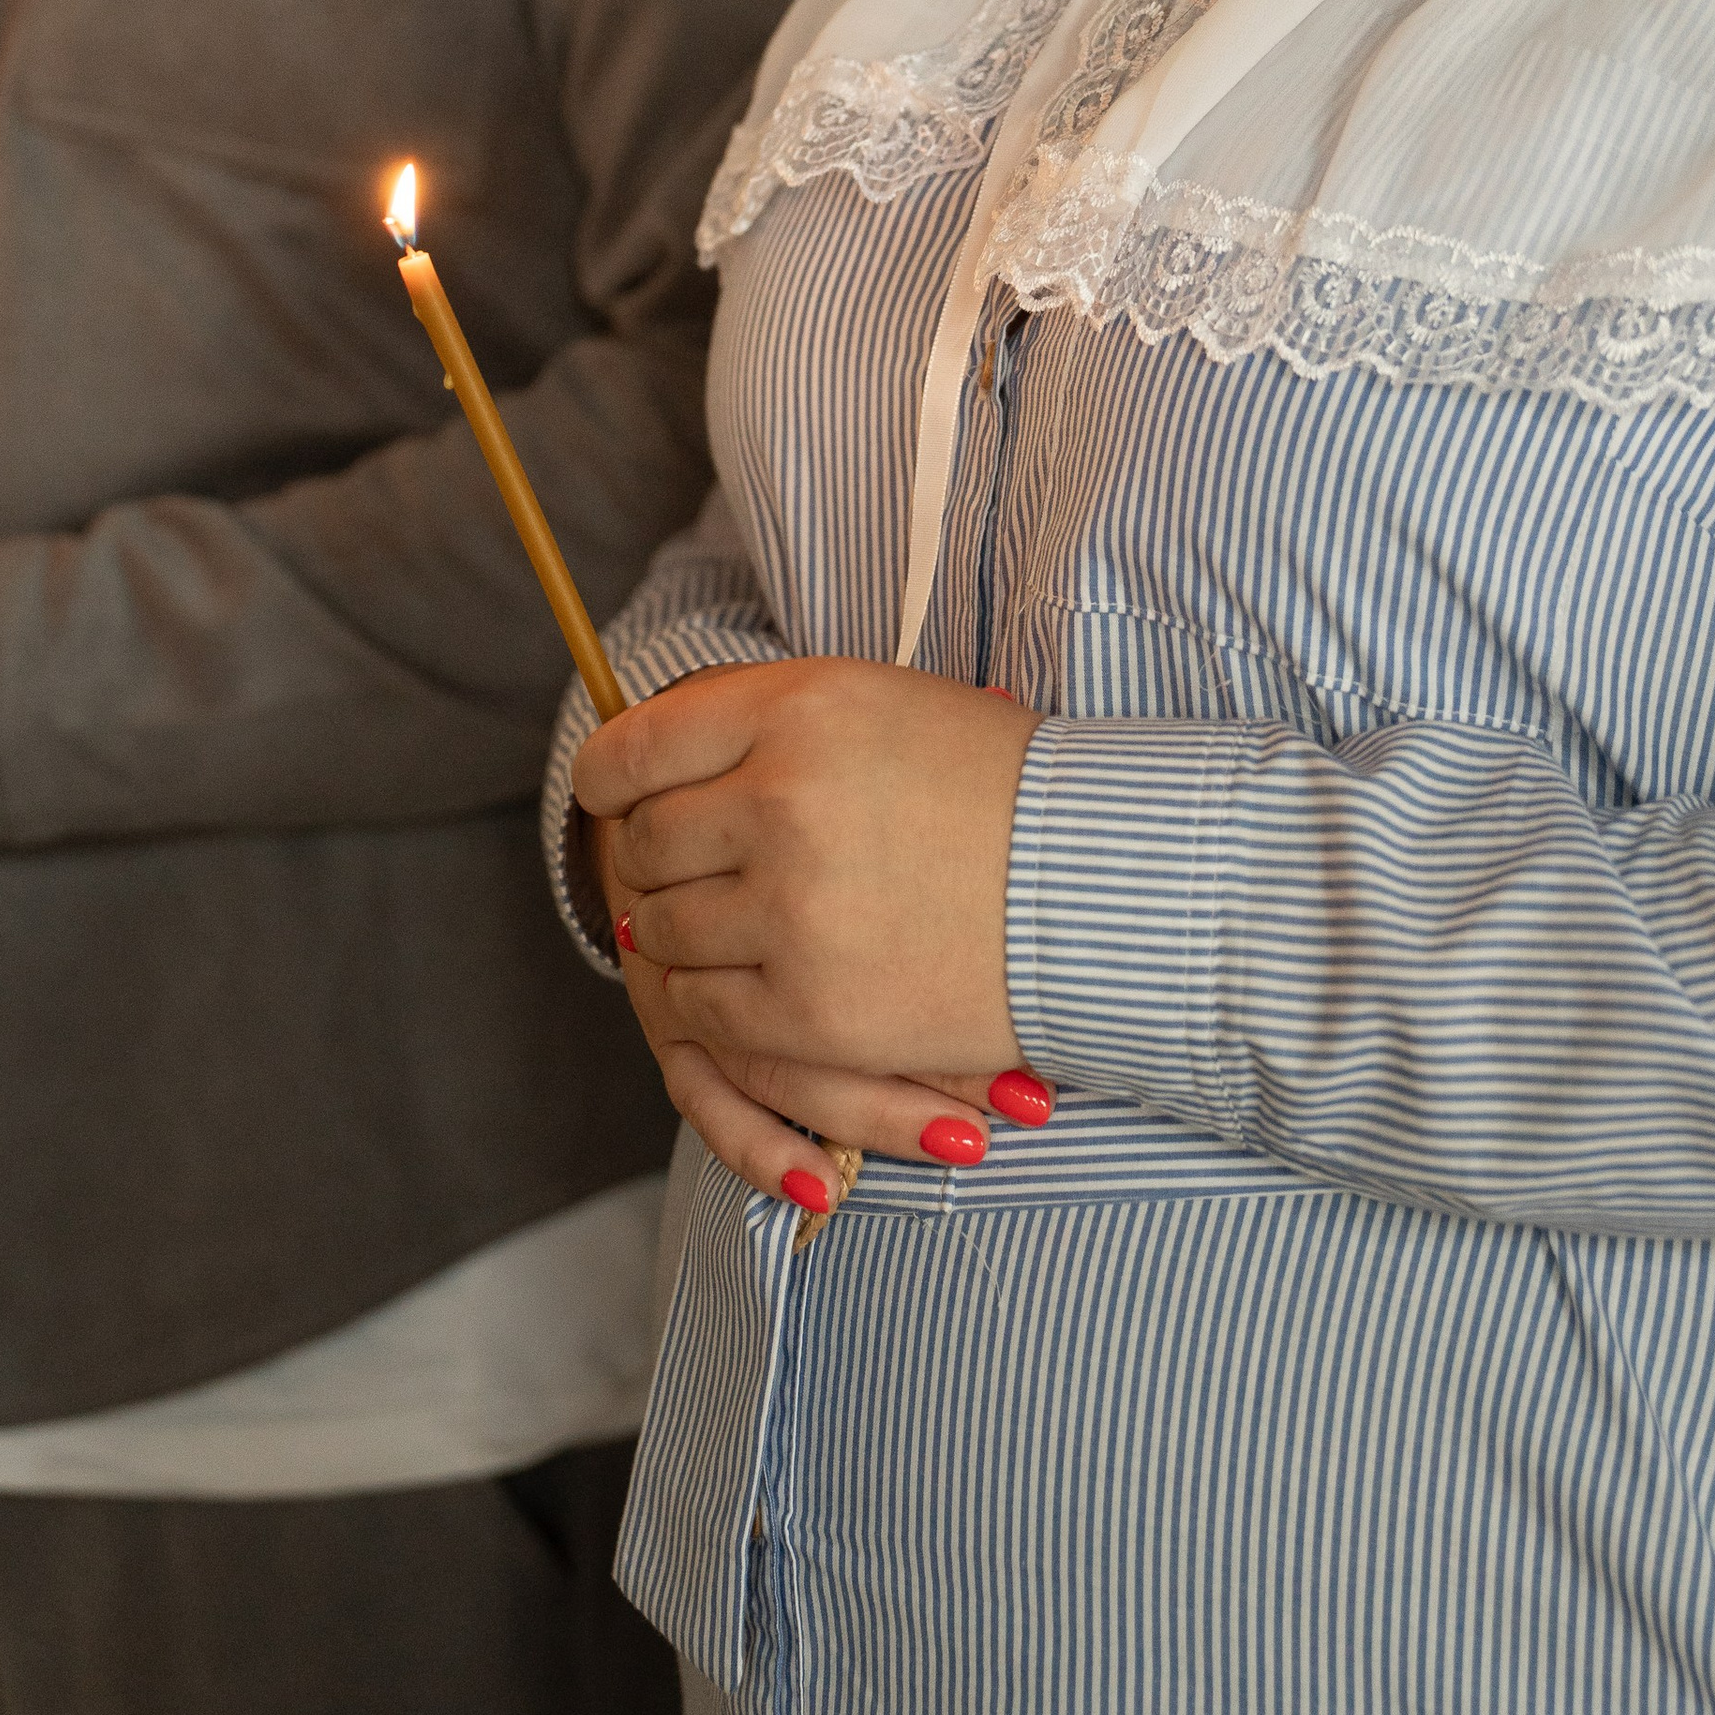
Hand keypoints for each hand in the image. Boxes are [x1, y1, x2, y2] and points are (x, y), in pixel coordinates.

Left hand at [576, 659, 1041, 1206]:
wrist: (1103, 888)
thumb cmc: (995, 787)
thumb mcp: (879, 704)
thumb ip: (763, 719)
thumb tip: (643, 756)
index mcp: (801, 709)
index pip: (641, 742)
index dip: (611, 772)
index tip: (612, 791)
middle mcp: (783, 800)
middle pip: (648, 839)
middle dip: (657, 855)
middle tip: (689, 864)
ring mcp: (793, 911)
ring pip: (665, 927)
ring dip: (683, 928)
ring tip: (730, 919)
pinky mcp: (812, 1010)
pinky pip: (704, 1007)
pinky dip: (710, 996)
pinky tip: (747, 976)